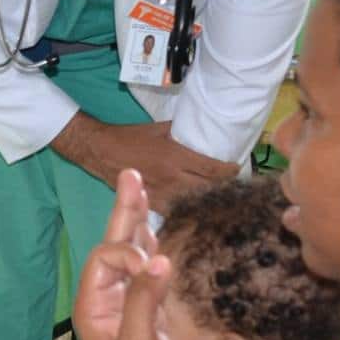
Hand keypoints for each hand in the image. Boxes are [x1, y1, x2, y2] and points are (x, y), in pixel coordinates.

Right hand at [51, 116, 233, 210]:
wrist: (103, 152)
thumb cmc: (131, 137)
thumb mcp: (159, 128)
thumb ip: (181, 131)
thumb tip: (201, 129)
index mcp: (176, 157)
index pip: (212, 168)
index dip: (229, 170)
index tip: (237, 168)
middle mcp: (172, 178)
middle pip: (208, 187)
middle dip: (224, 186)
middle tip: (234, 184)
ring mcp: (163, 193)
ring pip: (194, 202)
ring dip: (208, 200)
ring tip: (221, 198)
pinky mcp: (152, 203)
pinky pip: (176, 211)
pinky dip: (188, 210)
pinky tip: (197, 210)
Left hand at [72, 171, 190, 339]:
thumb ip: (146, 301)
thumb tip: (160, 260)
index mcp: (94, 306)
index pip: (106, 258)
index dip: (129, 253)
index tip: (156, 269)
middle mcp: (106, 300)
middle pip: (113, 246)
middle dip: (124, 211)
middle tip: (130, 174)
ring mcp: (126, 305)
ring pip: (131, 255)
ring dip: (138, 223)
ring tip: (139, 189)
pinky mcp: (146, 313)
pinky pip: (146, 271)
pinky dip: (152, 248)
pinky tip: (154, 229)